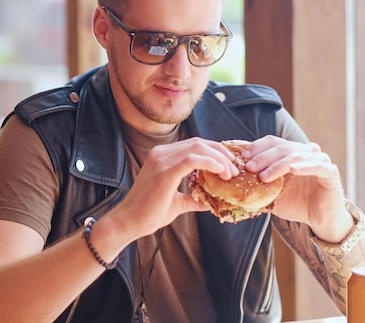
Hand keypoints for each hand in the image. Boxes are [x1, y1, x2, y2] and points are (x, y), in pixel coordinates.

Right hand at [107, 137, 238, 239]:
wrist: (129, 221)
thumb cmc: (149, 213)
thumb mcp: (177, 203)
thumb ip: (194, 198)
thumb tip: (213, 203)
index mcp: (163, 156)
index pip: (194, 145)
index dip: (215, 152)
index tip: (229, 165)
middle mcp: (161, 153)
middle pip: (199, 143)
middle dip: (221, 153)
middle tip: (234, 169)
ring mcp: (162, 160)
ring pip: (198, 148)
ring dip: (219, 159)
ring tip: (230, 174)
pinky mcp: (165, 171)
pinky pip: (192, 159)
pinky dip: (210, 163)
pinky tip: (221, 172)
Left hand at [242, 135, 351, 241]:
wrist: (319, 218)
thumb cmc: (294, 202)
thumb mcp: (271, 191)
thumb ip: (258, 181)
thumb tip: (234, 176)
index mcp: (290, 152)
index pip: (272, 142)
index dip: (257, 147)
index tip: (243, 157)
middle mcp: (305, 152)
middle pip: (282, 147)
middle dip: (263, 157)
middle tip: (250, 168)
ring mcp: (319, 160)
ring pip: (296, 156)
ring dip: (278, 165)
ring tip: (264, 176)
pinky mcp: (331, 172)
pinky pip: (318, 166)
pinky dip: (304, 166)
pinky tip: (292, 170)